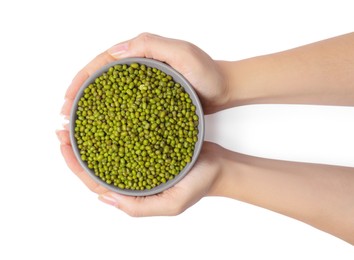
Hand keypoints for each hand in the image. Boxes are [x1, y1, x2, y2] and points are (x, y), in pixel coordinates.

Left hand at [59, 33, 227, 214]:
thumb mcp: (171, 204)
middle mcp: (131, 175)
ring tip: (77, 119)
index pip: (94, 181)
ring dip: (90, 136)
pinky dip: (111, 129)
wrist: (218, 166)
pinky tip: (105, 116)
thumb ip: (138, 207)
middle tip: (63, 127)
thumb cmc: (198, 185)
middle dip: (76, 147)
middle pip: (95, 163)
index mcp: (132, 192)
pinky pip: (124, 138)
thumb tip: (104, 198)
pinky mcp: (147, 146)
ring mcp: (138, 160)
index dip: (75, 165)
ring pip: (107, 149)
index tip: (63, 144)